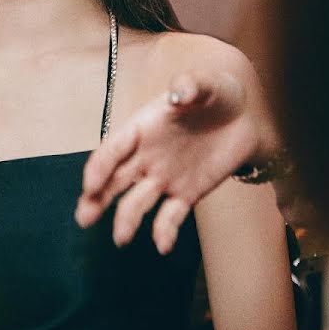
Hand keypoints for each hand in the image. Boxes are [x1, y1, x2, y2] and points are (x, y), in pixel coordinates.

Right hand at [76, 71, 277, 252]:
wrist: (245, 116)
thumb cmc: (217, 93)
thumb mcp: (207, 84)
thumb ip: (191, 86)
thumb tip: (178, 93)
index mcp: (143, 126)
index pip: (114, 147)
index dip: (100, 166)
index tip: (90, 184)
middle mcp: (147, 155)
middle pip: (115, 179)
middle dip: (97, 198)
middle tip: (84, 218)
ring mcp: (165, 177)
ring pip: (138, 201)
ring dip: (126, 219)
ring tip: (121, 238)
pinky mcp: (187, 194)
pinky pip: (171, 215)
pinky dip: (165, 230)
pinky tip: (162, 245)